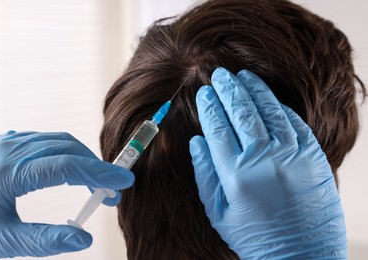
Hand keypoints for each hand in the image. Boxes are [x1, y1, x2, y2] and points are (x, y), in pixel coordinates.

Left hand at [0, 131, 133, 258]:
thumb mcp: (3, 242)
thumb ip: (46, 240)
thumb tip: (85, 239)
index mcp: (7, 172)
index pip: (67, 166)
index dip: (100, 173)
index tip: (125, 181)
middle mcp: (8, 149)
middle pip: (67, 149)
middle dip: (96, 168)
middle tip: (113, 191)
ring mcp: (5, 142)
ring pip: (58, 141)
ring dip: (83, 159)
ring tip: (97, 183)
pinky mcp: (5, 143)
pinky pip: (45, 141)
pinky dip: (66, 153)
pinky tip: (72, 169)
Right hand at [190, 68, 345, 257]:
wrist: (303, 253)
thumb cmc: (256, 236)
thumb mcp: (219, 213)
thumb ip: (205, 174)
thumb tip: (196, 141)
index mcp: (236, 175)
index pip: (217, 129)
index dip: (209, 107)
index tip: (203, 93)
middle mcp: (264, 160)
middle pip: (242, 112)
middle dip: (228, 90)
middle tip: (219, 75)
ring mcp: (291, 155)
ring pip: (269, 111)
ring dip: (254, 90)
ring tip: (243, 77)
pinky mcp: (311, 156)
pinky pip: (294, 122)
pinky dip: (279, 107)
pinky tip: (268, 98)